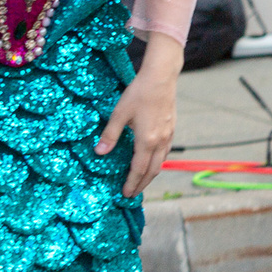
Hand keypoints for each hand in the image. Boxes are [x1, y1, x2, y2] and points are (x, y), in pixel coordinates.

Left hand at [98, 34, 182, 196]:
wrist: (161, 78)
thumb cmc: (139, 94)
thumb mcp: (119, 113)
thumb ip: (110, 134)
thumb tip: (99, 152)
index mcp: (146, 141)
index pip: (139, 169)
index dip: (132, 182)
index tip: (125, 193)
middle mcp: (160, 142)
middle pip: (153, 170)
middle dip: (142, 184)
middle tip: (132, 192)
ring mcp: (168, 136)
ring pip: (161, 162)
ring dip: (150, 174)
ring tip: (141, 180)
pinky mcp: (171, 129)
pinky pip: (165, 152)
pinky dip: (157, 162)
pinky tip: (152, 160)